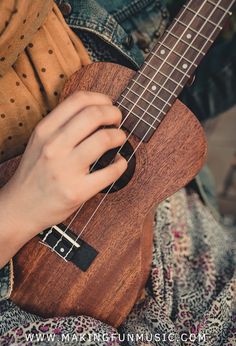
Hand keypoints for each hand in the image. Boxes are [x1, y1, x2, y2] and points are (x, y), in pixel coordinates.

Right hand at [0, 91, 126, 266]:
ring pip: (104, 139)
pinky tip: (118, 163)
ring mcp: (65, 169)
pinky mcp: (77, 191)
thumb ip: (61, 126)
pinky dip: (121, 164)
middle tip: (118, 121)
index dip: (101, 99)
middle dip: (114, 113)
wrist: (21, 207)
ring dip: (119, 136)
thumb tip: (96, 112)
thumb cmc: (34, 173)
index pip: (79, 100)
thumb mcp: (39, 142)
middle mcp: (53, 147)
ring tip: (119, 140)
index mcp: (44, 130)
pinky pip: (111, 172)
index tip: (108, 105)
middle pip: (94, 115)